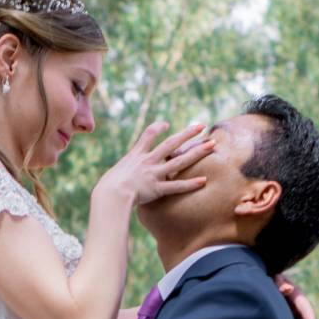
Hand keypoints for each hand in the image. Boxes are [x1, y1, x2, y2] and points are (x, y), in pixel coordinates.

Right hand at [96, 120, 214, 208]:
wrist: (110, 195)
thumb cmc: (107, 188)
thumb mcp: (114, 174)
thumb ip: (122, 173)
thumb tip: (118, 179)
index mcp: (136, 155)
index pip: (149, 135)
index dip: (158, 128)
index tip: (167, 124)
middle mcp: (148, 161)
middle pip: (171, 143)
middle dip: (187, 133)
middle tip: (201, 126)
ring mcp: (154, 174)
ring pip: (179, 161)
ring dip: (197, 153)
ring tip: (211, 146)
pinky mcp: (157, 189)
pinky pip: (177, 186)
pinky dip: (190, 184)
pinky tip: (204, 180)